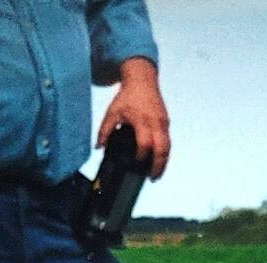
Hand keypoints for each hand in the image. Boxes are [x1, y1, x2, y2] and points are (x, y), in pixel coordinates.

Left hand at [98, 58, 170, 178]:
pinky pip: (168, 141)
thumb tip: (98, 147)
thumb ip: (104, 130)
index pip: (145, 143)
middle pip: (162, 148)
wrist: (142, 79)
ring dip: (163, 162)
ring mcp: (163, 122)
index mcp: (141, 119)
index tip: (135, 164)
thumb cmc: (127, 96)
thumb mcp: (112, 112)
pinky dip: (164, 153)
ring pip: (168, 146)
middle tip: (152, 178)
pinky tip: (158, 162)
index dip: (141, 157)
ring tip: (156, 174)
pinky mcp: (166, 122)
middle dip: (158, 165)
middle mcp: (155, 122)